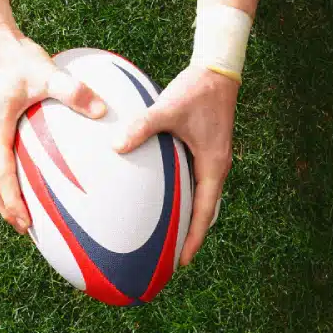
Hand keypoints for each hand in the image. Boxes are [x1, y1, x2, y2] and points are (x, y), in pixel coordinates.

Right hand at [0, 30, 106, 233]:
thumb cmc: (18, 56)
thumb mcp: (47, 72)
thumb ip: (74, 91)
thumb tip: (102, 111)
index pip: (0, 176)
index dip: (11, 202)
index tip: (25, 223)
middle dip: (6, 207)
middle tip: (26, 229)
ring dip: (6, 194)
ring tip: (27, 212)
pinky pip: (0, 157)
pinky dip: (11, 175)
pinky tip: (34, 176)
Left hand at [114, 65, 237, 265]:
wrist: (217, 71)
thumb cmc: (196, 90)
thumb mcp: (168, 108)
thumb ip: (142, 126)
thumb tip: (115, 146)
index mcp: (213, 165)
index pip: (204, 212)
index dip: (194, 239)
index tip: (182, 262)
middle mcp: (215, 167)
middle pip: (204, 211)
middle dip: (190, 235)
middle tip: (171, 258)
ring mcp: (212, 159)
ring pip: (200, 197)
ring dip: (187, 217)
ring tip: (168, 235)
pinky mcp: (205, 150)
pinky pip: (195, 182)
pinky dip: (183, 196)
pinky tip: (163, 198)